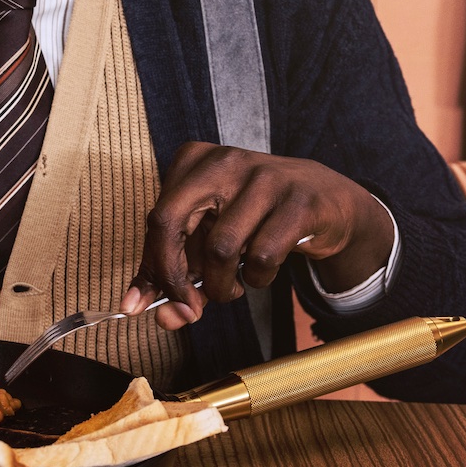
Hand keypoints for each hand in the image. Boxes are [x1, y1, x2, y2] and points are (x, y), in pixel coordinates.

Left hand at [120, 142, 394, 329]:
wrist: (326, 199)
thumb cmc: (256, 217)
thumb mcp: (209, 231)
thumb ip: (175, 266)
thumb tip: (139, 305)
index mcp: (193, 160)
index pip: (156, 218)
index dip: (151, 268)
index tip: (144, 305)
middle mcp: (223, 162)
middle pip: (171, 222)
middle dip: (172, 276)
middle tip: (187, 306)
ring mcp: (263, 178)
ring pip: (219, 248)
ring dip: (220, 286)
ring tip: (231, 290)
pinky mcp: (297, 202)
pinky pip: (262, 256)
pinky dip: (256, 279)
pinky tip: (258, 275)